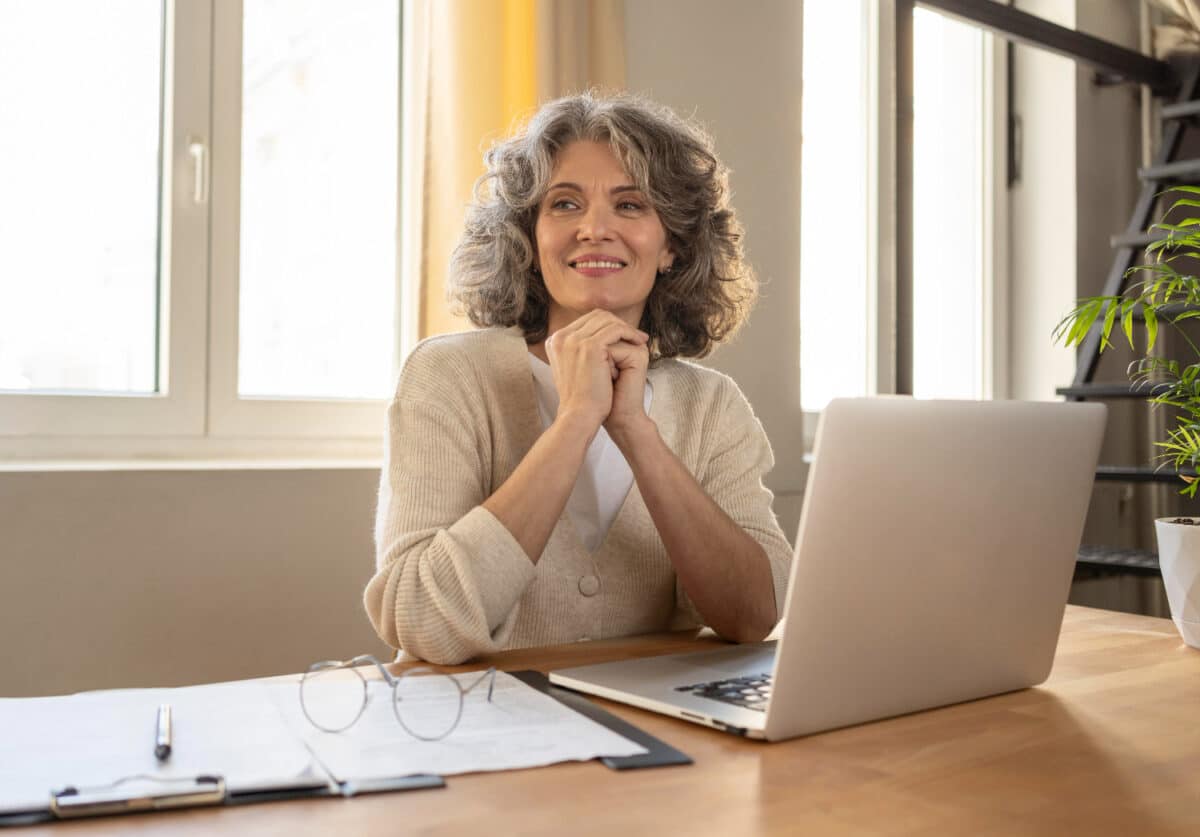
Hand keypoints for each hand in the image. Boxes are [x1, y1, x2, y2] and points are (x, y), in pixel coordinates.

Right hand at [545, 310, 648, 431]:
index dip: (608, 325)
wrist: (579, 416)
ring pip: (607, 320)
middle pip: (596, 316)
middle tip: (635, 335)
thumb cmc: (581, 398)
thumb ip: (579, 351)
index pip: (586, 321)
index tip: (624, 336)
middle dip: (618, 324)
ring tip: (639, 339)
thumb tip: (599, 340)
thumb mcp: (574, 369)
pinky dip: (629, 333)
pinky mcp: (589, 346)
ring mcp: (573, 340)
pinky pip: (616, 330)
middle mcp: (560, 337)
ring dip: (626, 328)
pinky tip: (639, 342)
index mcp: (555, 341)